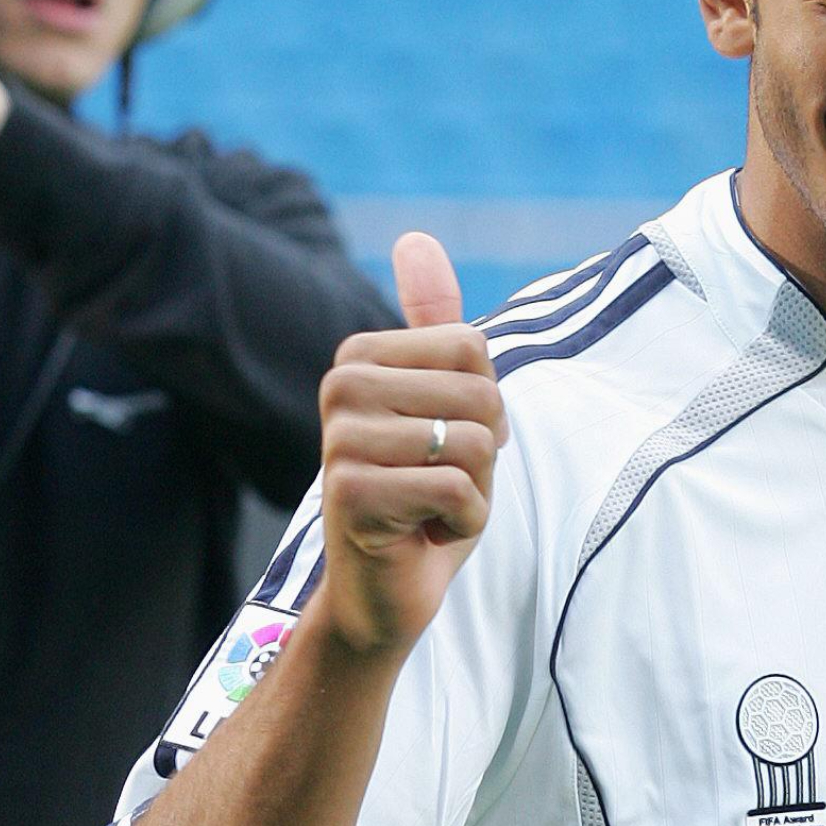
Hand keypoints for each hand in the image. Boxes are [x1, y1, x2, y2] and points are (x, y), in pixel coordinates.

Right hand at [314, 233, 507, 658]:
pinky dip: (463, 525)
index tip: (443, 442)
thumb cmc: (423, 492)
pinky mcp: (351, 493)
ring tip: (429, 507)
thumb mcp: (443, 400)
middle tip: (437, 482)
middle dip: (485, 453)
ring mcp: (340, 439)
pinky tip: (423, 535)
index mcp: (360, 355)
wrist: (387, 588)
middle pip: (483, 394)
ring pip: (475, 442)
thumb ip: (434, 322)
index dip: (485, 407)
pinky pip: (461, 491)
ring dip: (476, 490)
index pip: (477, 350)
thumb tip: (416, 236)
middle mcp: (341, 386)